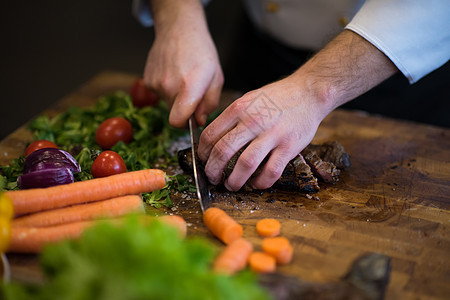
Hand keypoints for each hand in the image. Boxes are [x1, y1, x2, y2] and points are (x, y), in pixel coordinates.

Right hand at [144, 0, 222, 127]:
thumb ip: (210, 103)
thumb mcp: (217, 78)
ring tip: (183, 77)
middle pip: (175, 113)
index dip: (185, 125)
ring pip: (167, 103)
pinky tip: (173, 73)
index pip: (178, 121)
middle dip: (185, 108)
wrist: (179, 29)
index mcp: (190, 87)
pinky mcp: (148, 80)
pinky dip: (167, 88)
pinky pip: (159, 94)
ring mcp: (156, 83)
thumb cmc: (201, 52)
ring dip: (176, 97)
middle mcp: (170, 86)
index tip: (192, 120)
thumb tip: (200, 121)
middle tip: (193, 90)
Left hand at [198, 30, 396, 190]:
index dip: (203, 152)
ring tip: (231, 185)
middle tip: (213, 178)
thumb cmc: (277, 97)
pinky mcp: (289, 146)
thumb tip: (214, 139)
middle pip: (223, 151)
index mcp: (239, 108)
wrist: (309, 92)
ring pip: (245, 164)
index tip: (203, 160)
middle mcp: (253, 121)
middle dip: (213, 170)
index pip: (211, 134)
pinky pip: (271, 171)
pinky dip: (260, 182)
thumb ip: (233, 117)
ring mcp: (272, 134)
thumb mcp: (249, 99)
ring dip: (234, 180)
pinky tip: (256, 183)